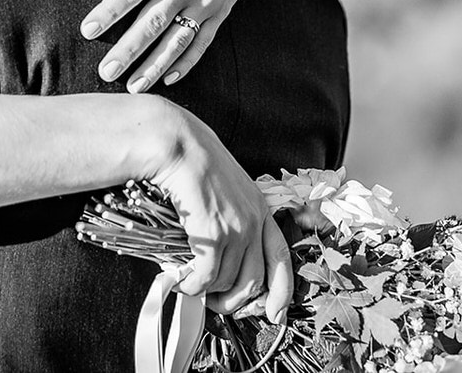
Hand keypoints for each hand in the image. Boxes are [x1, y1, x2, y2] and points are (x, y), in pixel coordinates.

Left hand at [81, 0, 277, 93]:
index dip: (110, 10)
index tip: (87, 29)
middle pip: (152, 22)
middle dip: (128, 50)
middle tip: (105, 71)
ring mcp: (205, 1)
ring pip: (176, 39)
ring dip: (154, 65)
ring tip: (132, 87)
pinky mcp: (219, 12)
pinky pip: (201, 42)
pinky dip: (186, 62)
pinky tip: (168, 79)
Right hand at [149, 107, 291, 322]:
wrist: (180, 146)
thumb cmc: (196, 165)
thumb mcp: (227, 192)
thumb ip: (233, 221)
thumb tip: (221, 259)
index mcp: (261, 211)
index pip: (282, 259)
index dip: (281, 293)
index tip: (274, 315)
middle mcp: (255, 221)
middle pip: (255, 281)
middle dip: (235, 303)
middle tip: (215, 304)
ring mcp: (238, 228)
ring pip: (228, 281)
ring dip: (207, 292)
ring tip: (190, 284)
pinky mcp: (217, 232)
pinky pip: (206, 277)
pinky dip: (192, 286)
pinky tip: (180, 279)